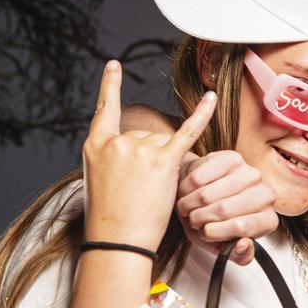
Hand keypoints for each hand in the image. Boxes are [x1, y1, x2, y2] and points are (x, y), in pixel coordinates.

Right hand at [83, 60, 216, 249]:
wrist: (117, 241)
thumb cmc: (110, 220)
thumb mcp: (100, 182)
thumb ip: (114, 160)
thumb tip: (139, 155)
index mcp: (95, 146)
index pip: (105, 111)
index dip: (109, 87)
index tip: (114, 65)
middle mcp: (117, 141)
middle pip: (145, 137)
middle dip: (149, 162)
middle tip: (139, 193)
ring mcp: (140, 148)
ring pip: (163, 145)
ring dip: (164, 167)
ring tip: (150, 195)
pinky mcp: (163, 160)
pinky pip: (187, 132)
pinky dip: (202, 115)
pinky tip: (212, 97)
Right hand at [176, 150, 278, 265]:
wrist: (201, 194)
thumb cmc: (213, 223)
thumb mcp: (223, 246)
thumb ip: (237, 255)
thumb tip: (244, 245)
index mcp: (268, 220)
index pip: (242, 227)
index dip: (216, 233)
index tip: (205, 233)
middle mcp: (266, 195)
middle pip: (224, 210)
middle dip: (200, 219)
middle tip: (193, 220)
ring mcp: (251, 174)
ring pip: (208, 194)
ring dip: (189, 204)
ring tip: (188, 207)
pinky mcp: (233, 158)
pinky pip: (199, 177)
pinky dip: (186, 188)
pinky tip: (188, 191)